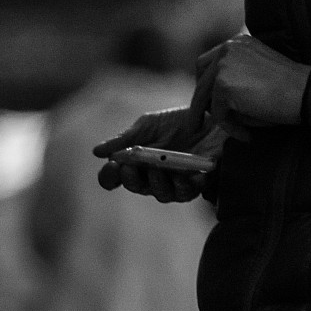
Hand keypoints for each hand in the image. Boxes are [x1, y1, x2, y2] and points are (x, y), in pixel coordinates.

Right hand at [92, 107, 220, 201]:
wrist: (213, 115)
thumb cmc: (179, 122)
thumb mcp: (148, 126)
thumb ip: (126, 140)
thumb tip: (97, 152)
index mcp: (140, 163)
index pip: (120, 177)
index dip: (111, 176)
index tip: (111, 167)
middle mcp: (157, 177)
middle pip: (141, 188)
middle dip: (133, 180)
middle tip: (130, 168)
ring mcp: (179, 181)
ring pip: (165, 194)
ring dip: (159, 185)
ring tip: (157, 171)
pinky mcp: (202, 182)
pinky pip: (194, 191)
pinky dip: (191, 185)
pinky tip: (191, 176)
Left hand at [192, 34, 310, 132]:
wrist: (308, 94)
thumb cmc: (292, 91)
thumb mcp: (259, 77)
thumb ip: (237, 82)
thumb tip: (214, 106)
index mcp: (238, 43)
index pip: (210, 62)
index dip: (207, 84)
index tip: (207, 102)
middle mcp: (227, 49)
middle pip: (200, 75)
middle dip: (200, 101)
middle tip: (198, 123)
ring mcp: (223, 66)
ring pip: (206, 97)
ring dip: (217, 117)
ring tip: (235, 133)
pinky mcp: (223, 85)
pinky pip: (217, 114)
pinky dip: (231, 128)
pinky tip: (247, 135)